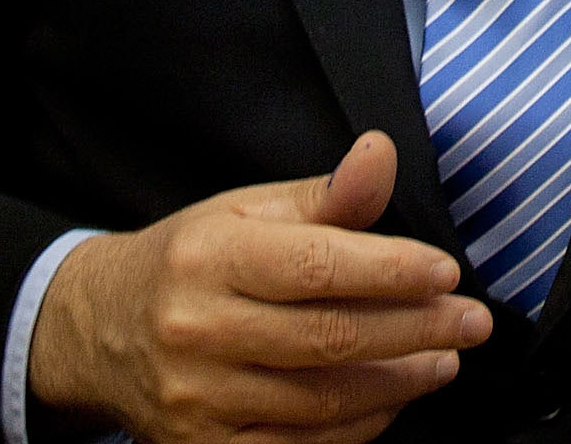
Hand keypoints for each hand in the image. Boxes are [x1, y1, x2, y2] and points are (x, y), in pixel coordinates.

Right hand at [26, 131, 491, 443]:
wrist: (99, 330)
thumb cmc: (190, 262)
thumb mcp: (247, 212)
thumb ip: (326, 196)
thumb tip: (381, 154)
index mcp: (210, 258)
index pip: (316, 266)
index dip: (391, 271)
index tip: (445, 271)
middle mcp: (198, 331)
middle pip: (328, 338)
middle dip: (415, 330)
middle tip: (470, 321)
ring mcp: (198, 401)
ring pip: (321, 399)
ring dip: (399, 381)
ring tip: (445, 357)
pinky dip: (358, 426)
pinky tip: (392, 398)